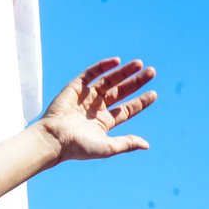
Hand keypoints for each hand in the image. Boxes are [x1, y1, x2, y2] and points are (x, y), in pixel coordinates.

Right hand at [36, 58, 156, 163]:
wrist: (54, 138)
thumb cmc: (78, 147)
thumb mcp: (107, 147)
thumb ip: (126, 143)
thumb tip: (146, 145)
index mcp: (104, 122)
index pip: (127, 109)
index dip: (141, 101)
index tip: (154, 94)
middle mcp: (96, 108)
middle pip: (121, 91)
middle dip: (136, 82)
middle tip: (151, 72)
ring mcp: (86, 97)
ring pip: (108, 80)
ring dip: (123, 72)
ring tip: (139, 64)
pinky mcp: (75, 87)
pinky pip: (90, 73)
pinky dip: (102, 66)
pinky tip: (117, 61)